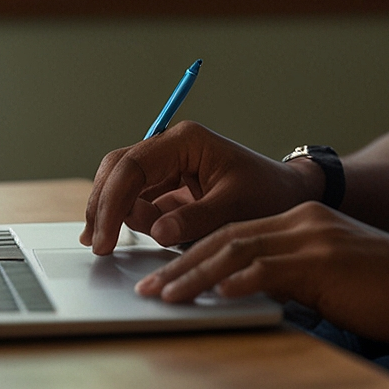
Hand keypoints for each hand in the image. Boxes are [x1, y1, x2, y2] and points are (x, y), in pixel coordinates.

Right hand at [81, 120, 316, 254]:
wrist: (289, 196)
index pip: (133, 165)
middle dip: (104, 207)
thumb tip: (159, 232)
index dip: (112, 202)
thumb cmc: (269, 194)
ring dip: (120, 216)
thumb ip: (195, 219)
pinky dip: (130, 221)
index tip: (104, 238)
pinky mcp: (168, 188)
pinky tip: (131, 237)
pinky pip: (138, 202)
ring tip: (144, 238)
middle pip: (117, 171)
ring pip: (122, 187)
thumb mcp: (236, 207)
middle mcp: (171, 149)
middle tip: (99, 246)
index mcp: (186, 141)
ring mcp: (167, 168)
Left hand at [136, 203, 388, 345]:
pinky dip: (236, 282)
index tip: (165, 278)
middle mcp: (301, 223)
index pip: (234, 234)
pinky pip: (269, 270)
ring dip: (194, 276)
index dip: (194, 255)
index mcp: (301, 223)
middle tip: (149, 288)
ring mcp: (312, 238)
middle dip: (181, 265)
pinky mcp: (324, 261)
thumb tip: (251, 297)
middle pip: (226, 238)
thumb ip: (293, 279)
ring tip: (164, 296)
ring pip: (237, 251)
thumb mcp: (332, 278)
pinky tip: (211, 295)